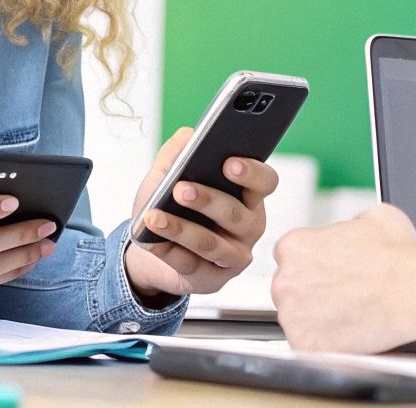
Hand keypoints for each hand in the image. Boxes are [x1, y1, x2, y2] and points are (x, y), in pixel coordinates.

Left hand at [123, 127, 277, 301]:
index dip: (253, 173)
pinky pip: (188, 265)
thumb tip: (187, 135)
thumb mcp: (168, 176)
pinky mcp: (211, 279)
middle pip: (237, 214)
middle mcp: (249, 227)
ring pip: (212, 244)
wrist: (154, 250)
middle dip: (208, 200)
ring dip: (181, 229)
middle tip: (181, 189)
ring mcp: (233, 257)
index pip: (265, 182)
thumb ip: (177, 154)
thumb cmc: (172, 207)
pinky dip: (165, 250)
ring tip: (155, 216)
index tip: (229, 163)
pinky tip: (149, 237)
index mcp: (248, 196)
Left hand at [272, 203, 415, 352]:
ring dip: (318, 319)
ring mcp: (292, 315)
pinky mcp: (305, 345)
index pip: (291, 258)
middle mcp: (284, 280)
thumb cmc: (396, 257)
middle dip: (313, 293)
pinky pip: (309, 346)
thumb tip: (354, 228)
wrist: (413, 293)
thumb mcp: (372, 216)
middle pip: (291, 289)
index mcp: (293, 247)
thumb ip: (349, 223)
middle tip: (343, 296)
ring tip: (349, 316)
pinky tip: (348, 334)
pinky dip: (326, 344)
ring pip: (298, 319)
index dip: (314, 267)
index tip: (331, 274)